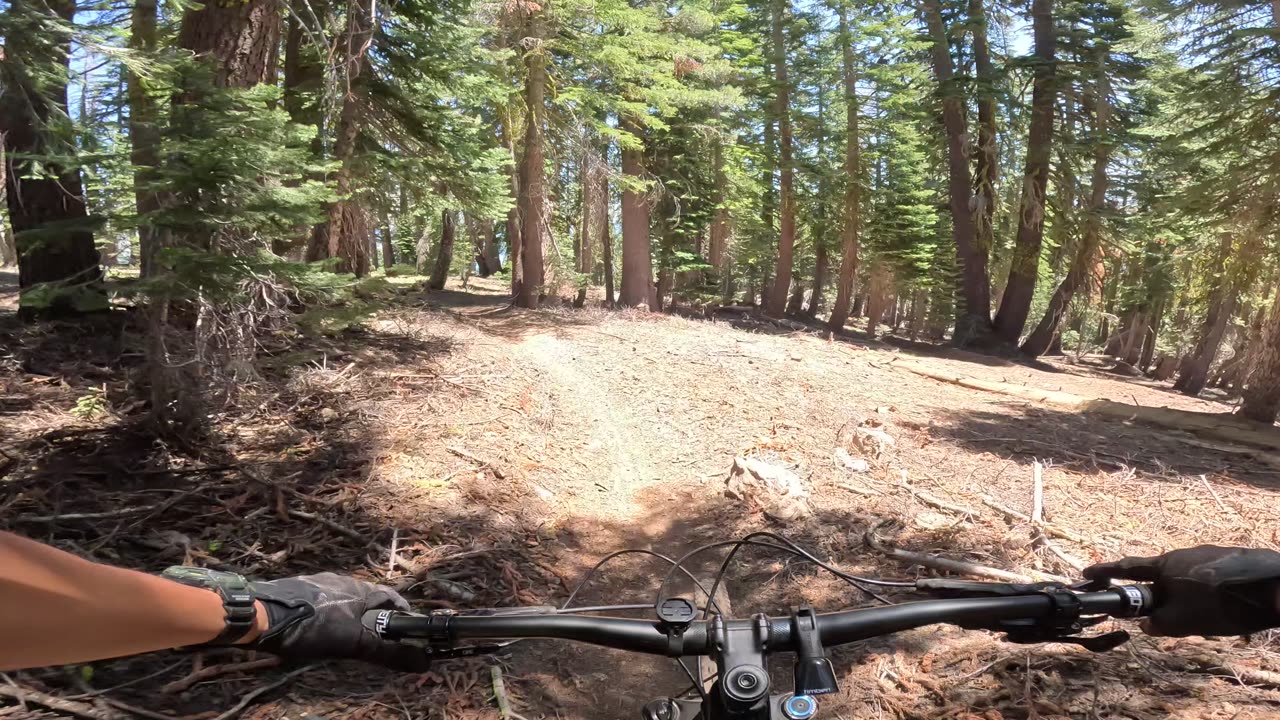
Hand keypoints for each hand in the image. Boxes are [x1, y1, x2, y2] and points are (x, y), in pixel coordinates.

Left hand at [248, 573, 429, 670]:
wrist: (261, 614)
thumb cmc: (311, 626)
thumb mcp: (352, 643)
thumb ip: (385, 651)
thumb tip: (421, 661)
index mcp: (358, 589)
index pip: (390, 595)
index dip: (401, 610)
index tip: (407, 624)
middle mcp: (340, 580)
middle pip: (365, 597)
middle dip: (373, 615)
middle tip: (375, 636)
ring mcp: (316, 582)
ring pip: (342, 598)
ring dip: (349, 614)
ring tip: (346, 634)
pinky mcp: (296, 588)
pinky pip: (320, 600)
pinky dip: (327, 613)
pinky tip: (318, 628)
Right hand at [1084, 545, 1279, 636]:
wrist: (1271, 588)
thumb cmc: (1219, 605)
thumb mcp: (1184, 622)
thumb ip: (1160, 623)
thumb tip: (1146, 624)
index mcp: (1165, 566)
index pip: (1128, 568)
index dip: (1106, 571)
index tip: (1088, 572)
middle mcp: (1183, 554)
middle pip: (1161, 575)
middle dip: (1158, 594)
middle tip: (1162, 613)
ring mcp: (1208, 554)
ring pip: (1187, 578)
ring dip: (1186, 596)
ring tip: (1203, 617)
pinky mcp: (1230, 560)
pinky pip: (1209, 578)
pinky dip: (1207, 593)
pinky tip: (1223, 608)